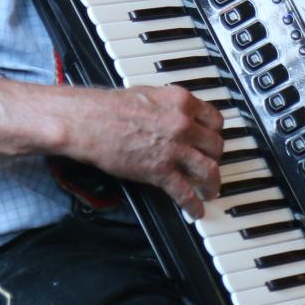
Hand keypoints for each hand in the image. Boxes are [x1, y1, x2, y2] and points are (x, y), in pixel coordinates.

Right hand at [63, 85, 223, 217]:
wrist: (88, 122)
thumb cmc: (110, 107)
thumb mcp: (150, 94)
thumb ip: (169, 106)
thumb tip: (178, 115)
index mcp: (181, 102)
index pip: (215, 120)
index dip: (216, 133)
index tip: (214, 140)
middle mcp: (183, 124)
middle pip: (215, 146)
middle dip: (215, 158)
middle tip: (211, 164)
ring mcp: (174, 148)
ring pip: (208, 169)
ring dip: (213, 183)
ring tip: (211, 191)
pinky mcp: (160, 170)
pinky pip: (185, 192)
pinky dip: (193, 204)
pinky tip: (195, 210)